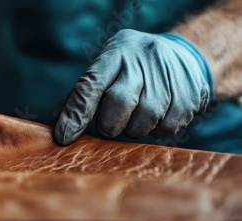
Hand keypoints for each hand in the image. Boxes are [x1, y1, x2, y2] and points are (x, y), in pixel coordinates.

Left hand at [54, 29, 211, 145]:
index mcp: (115, 55)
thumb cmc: (131, 69)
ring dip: (134, 129)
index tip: (64, 138)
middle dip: (109, 124)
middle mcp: (141, 61)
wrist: (182, 55)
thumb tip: (58, 123)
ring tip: (135, 118)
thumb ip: (81, 95)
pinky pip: (167, 126)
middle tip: (110, 125)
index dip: (76, 114)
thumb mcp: (106, 70)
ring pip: (144, 119)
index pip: (90, 85)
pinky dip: (157, 130)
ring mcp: (168, 75)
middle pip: (119, 103)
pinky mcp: (190, 93)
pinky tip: (157, 117)